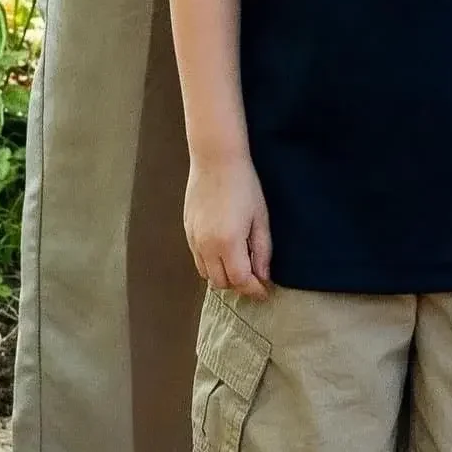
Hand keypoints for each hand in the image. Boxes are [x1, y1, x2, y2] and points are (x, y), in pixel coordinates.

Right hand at [185, 155, 272, 295]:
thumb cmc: (244, 184)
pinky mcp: (187, 231)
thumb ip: (262, 250)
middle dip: (239, 284)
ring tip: (238, 263)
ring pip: (206, 274)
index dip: (254, 290)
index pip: (240, 280)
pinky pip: (198, 259)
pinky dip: (210, 263)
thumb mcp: (260, 217)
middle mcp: (206, 246)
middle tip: (254, 276)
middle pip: (221, 283)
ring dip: (223, 275)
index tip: (265, 291)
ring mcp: (194, 239)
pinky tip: (223, 250)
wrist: (215, 159)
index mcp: (228, 242)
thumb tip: (264, 276)